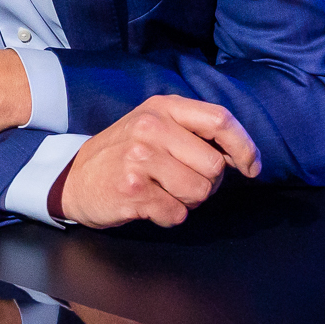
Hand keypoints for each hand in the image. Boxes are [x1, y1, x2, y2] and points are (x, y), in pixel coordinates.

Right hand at [46, 95, 260, 228]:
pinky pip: (178, 214)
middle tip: (180, 181)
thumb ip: (194, 133)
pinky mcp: (133, 189)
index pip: (220, 120)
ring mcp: (140, 158)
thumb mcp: (155, 128)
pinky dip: (168, 216)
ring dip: (188, 201)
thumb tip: (241, 157)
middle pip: (214, 166)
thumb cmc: (124, 154)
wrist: (74, 178)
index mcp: (162, 108)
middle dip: (207, 182)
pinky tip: (148, 204)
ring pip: (200, 193)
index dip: (244, 146)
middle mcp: (150, 127)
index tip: (250, 167)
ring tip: (162, 191)